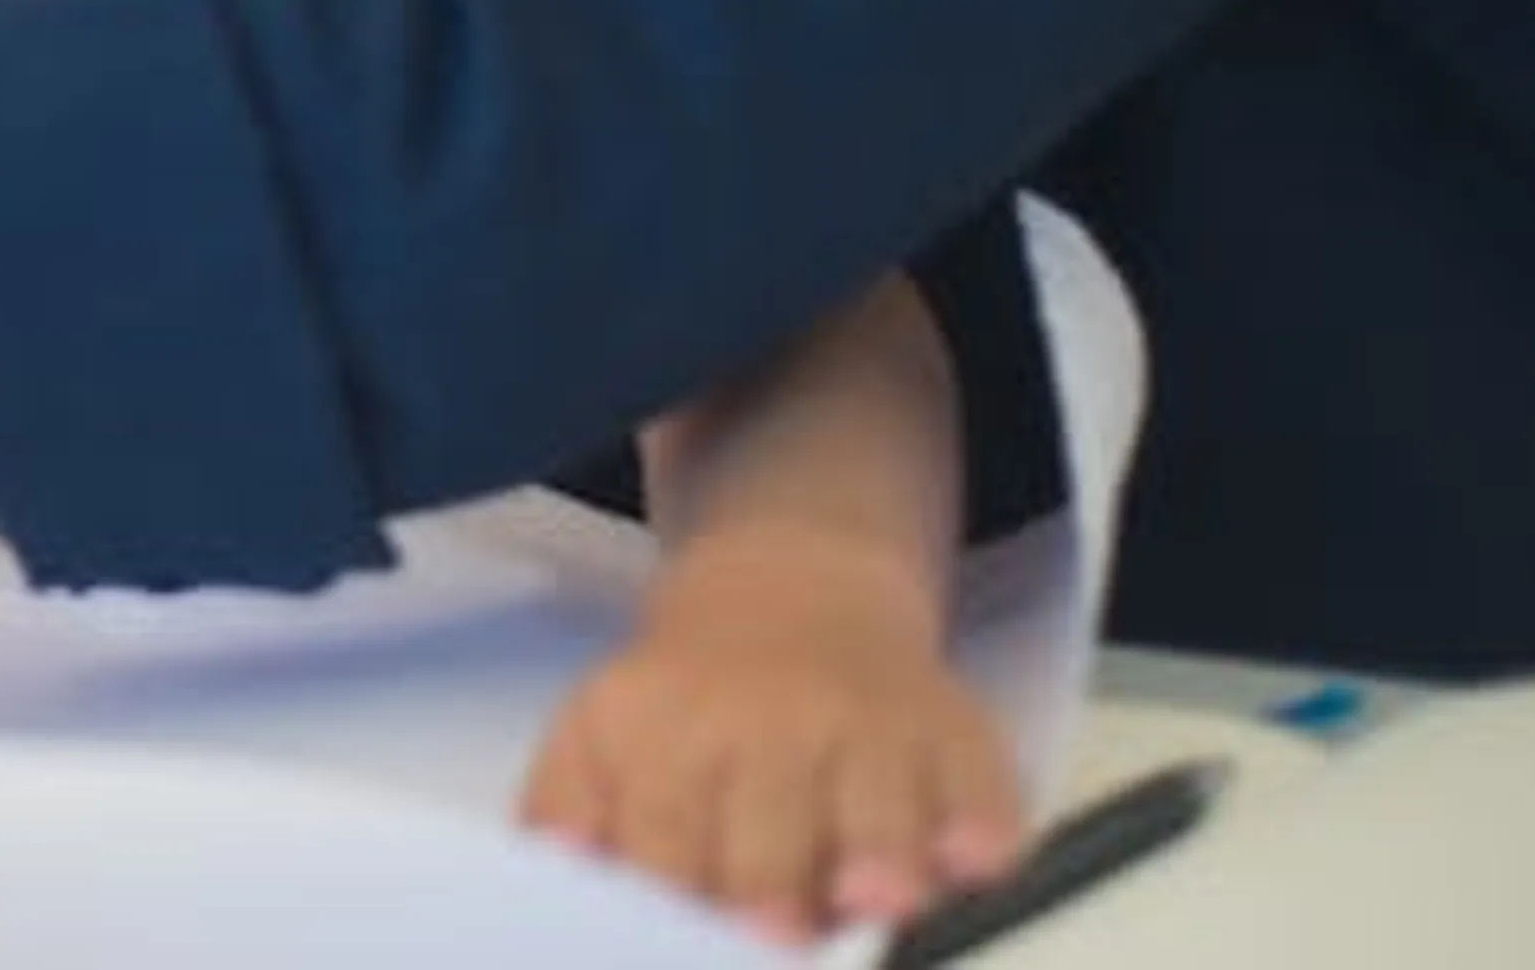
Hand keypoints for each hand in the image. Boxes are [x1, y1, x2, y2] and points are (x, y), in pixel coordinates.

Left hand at [516, 523, 1026, 938]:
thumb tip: (550, 869)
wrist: (791, 597)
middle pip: (772, 817)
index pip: (663, 820)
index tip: (684, 932)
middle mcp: (772, 724)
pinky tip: (977, 856)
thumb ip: (567, 809)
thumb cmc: (686, 704)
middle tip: (772, 938)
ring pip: (880, 797)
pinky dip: (984, 820)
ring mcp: (870, 724)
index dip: (672, 878)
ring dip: (880, 849)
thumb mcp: (600, 735)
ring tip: (876, 894)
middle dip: (771, 880)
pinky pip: (980, 778)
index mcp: (669, 733)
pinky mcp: (956, 730)